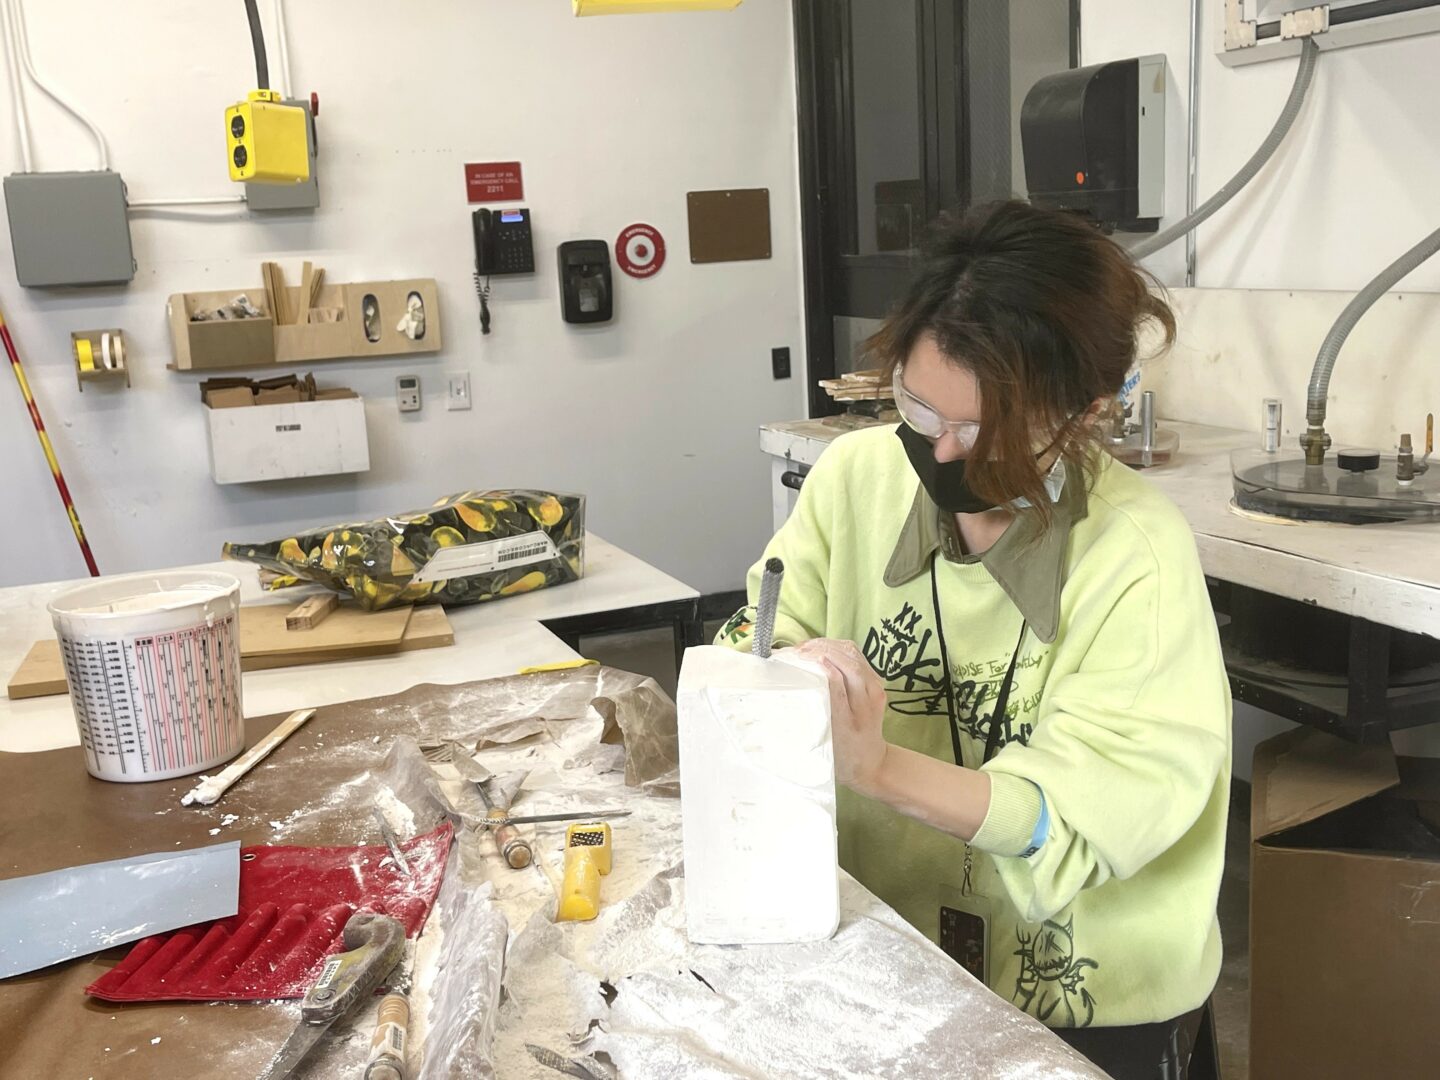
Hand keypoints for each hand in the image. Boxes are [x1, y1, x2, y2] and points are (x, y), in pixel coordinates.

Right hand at [792, 638, 889, 792]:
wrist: (870, 762)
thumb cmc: (843, 755)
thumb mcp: (827, 738)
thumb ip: (822, 710)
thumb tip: (806, 680)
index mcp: (856, 715)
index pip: (840, 677)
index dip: (820, 661)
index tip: (798, 656)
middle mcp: (869, 698)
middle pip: (849, 660)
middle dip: (821, 649)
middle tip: (797, 650)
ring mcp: (875, 688)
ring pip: (853, 654)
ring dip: (828, 645)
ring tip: (805, 647)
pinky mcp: (875, 682)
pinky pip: (856, 656)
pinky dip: (837, 648)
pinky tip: (820, 650)